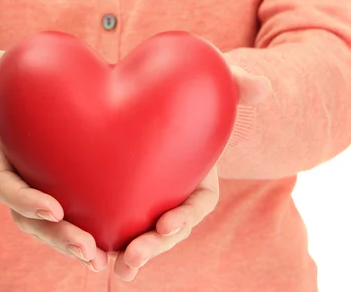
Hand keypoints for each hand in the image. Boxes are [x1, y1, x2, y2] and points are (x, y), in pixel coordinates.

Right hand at [0, 49, 107, 271]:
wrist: (31, 94)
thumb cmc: (15, 81)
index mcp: (1, 158)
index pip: (5, 186)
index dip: (24, 200)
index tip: (53, 207)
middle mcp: (18, 182)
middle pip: (30, 219)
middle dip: (56, 236)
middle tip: (85, 248)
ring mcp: (40, 191)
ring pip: (52, 228)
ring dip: (75, 246)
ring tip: (101, 259)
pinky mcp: (64, 193)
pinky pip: (74, 219)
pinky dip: (92, 234)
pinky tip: (118, 247)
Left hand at [113, 66, 271, 280]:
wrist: (155, 98)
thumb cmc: (186, 94)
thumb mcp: (211, 85)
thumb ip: (234, 84)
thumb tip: (263, 87)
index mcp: (199, 177)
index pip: (198, 203)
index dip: (185, 216)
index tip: (167, 225)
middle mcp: (176, 195)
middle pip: (169, 228)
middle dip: (153, 245)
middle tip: (135, 256)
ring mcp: (150, 200)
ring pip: (142, 235)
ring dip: (131, 253)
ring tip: (117, 267)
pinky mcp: (123, 198)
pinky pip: (115, 222)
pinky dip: (103, 239)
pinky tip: (88, 252)